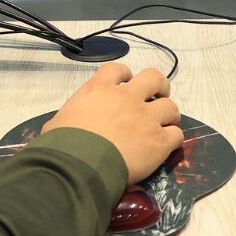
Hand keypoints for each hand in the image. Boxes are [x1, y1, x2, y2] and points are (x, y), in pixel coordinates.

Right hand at [42, 63, 181, 181]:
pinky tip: (166, 145)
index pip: (118, 70)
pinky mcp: (159, 141)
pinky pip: (176, 134)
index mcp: (100, 89)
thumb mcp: (59, 121)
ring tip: (164, 124)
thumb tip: (70, 124)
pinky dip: (173, 138)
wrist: (80, 165)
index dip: (125, 75)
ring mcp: (146, 118)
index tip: (127, 83)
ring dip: (168, 114)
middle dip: (159, 86)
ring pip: (171, 107)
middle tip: (157, 97)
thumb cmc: (63, 143)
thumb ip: (73, 115)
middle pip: (154, 78)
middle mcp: (127, 98)